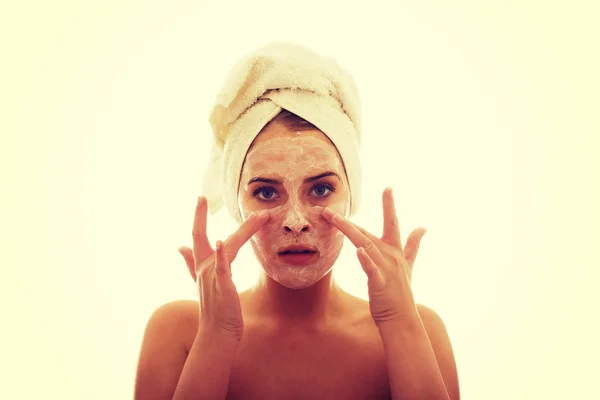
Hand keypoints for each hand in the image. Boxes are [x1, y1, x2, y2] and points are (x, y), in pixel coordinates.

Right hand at [178, 196, 268, 340]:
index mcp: (201, 265)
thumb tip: (179, 247)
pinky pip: (222, 267)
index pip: (197, 235)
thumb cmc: (214, 308)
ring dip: (243, 231)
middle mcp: (204, 268)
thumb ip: (190, 263)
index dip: (198, 216)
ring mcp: (212, 276)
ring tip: (257, 217)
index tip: (200, 198)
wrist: (218, 332)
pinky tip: (223, 242)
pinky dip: (222, 254)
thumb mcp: (200, 282)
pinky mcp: (222, 286)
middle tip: (203, 196)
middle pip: (203, 236)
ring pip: (226, 247)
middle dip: (201, 216)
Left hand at [321, 188, 426, 327]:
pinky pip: (372, 269)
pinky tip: (359, 251)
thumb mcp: (409, 265)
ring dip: (350, 232)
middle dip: (347, 221)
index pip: (392, 223)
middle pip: (367, 233)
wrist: (403, 319)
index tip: (388, 188)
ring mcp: (386, 269)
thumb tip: (423, 227)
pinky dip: (366, 260)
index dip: (390, 205)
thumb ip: (413, 245)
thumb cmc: (400, 293)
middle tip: (329, 211)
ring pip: (365, 245)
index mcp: (395, 251)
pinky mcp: (380, 283)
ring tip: (335, 220)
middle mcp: (390, 256)